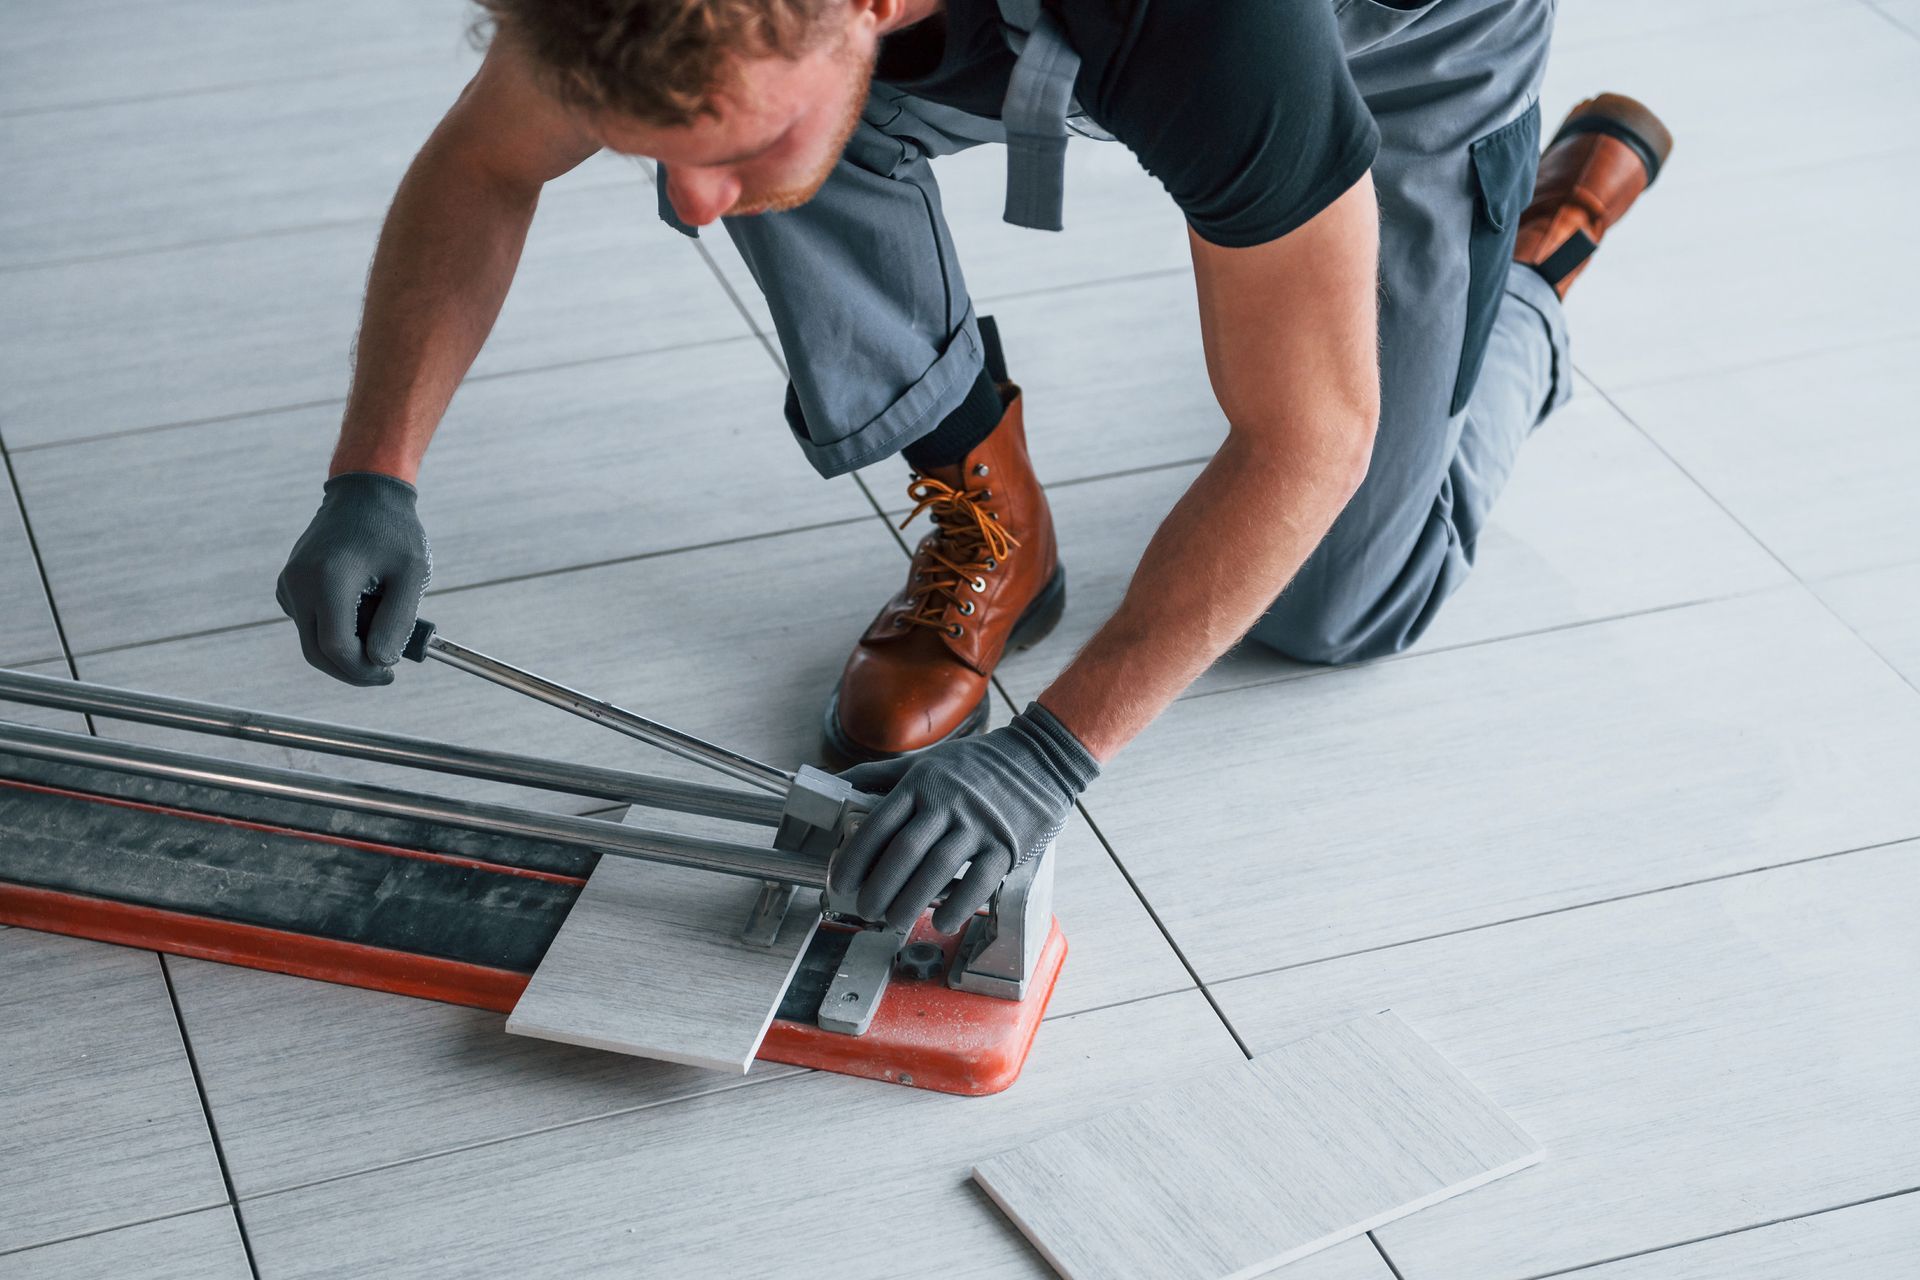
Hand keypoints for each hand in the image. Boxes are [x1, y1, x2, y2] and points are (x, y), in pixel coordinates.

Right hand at [276, 472, 431, 685]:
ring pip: (312, 640)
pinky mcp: (289, 586)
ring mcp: (289, 584)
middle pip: (317, 652)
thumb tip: (380, 662)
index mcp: (327, 580)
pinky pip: (310, 623)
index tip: (390, 673)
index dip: (363, 671)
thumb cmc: (393, 531)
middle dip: (352, 669)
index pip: (336, 648)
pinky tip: (363, 609)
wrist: (366, 493)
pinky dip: (335, 629)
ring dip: (345, 648)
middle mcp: (298, 584)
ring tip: (380, 621)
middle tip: (385, 670)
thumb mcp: (411, 575)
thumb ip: (397, 621)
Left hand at [830, 702, 1099, 932]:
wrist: (1039, 759)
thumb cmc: (974, 765)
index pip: (879, 824)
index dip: (855, 857)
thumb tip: (835, 786)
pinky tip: (942, 921)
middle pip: (904, 851)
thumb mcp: (926, 761)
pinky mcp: (1006, 844)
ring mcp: (978, 824)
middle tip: (866, 910)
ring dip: (911, 902)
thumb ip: (882, 776)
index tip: (841, 882)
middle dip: (879, 887)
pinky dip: (958, 905)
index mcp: (921, 783)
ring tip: (894, 922)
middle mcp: (947, 802)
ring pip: (938, 869)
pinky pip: (979, 881)